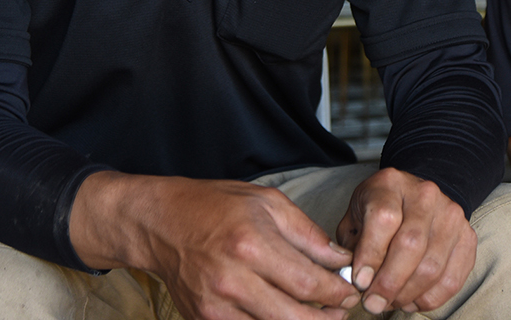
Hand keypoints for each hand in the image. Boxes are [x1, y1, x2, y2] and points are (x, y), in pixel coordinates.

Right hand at [70, 172, 357, 319]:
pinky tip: (284, 314)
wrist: (161, 223)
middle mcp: (232, 279)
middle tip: (342, 312)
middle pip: (294, 317)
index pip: (307, 283)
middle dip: (326, 319)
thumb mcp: (267, 203)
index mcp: (251, 244)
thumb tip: (339, 260)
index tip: (349, 292)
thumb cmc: (214, 206)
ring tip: (318, 315)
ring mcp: (216, 305)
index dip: (336, 293)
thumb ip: (307, 234)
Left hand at [336, 168, 476, 314]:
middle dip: (389, 284)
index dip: (371, 255)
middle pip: (411, 245)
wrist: (417, 195)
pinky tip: (411, 300)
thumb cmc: (380, 209)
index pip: (384, 219)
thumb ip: (353, 246)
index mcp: (390, 184)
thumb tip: (357, 281)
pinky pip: (452, 280)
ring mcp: (451, 215)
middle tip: (373, 303)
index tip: (360, 282)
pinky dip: (429, 299)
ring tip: (390, 302)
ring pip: (432, 267)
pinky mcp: (467, 237)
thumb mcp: (356, 217)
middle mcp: (425, 195)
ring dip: (407, 295)